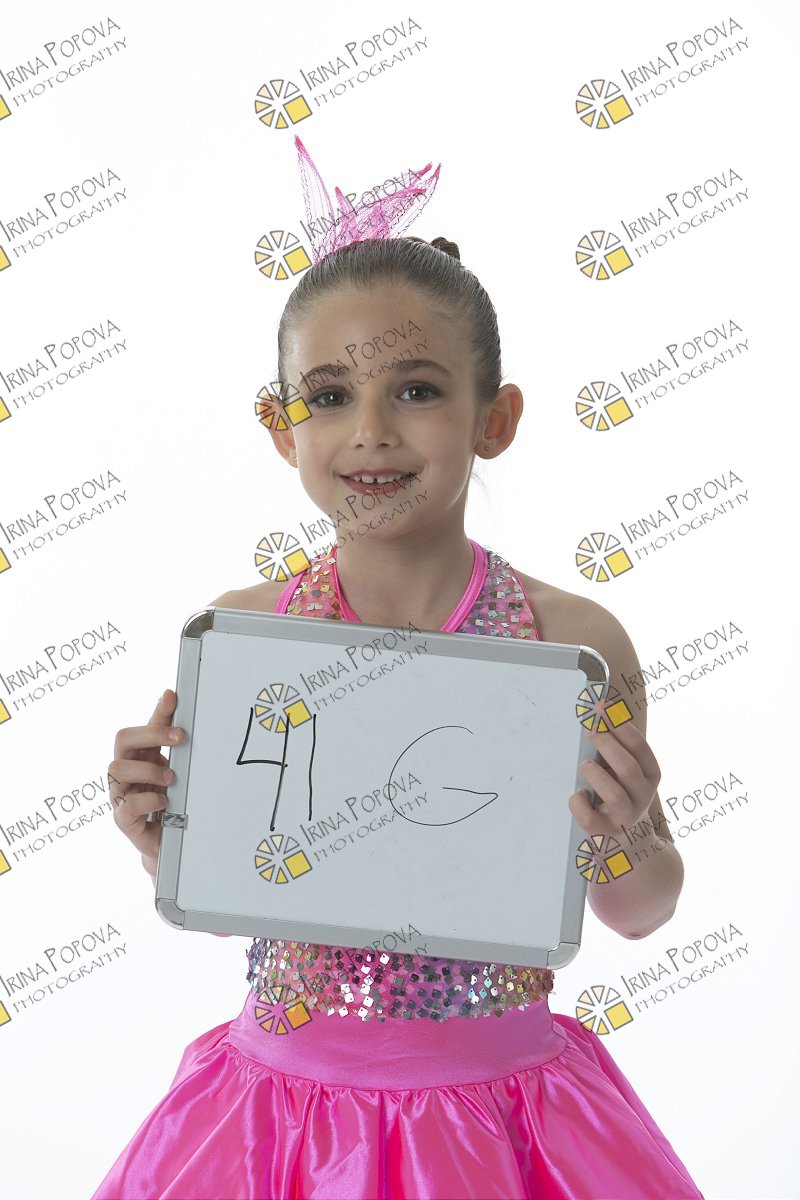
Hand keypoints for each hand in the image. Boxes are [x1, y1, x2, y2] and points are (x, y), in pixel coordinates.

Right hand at [109, 689, 183, 879]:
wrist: (168, 841)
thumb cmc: (169, 801)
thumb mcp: (176, 771)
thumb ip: (176, 747)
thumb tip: (186, 718)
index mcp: (140, 755)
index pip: (144, 726)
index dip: (157, 710)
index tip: (173, 697)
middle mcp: (125, 770)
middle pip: (123, 739)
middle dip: (151, 734)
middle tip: (179, 737)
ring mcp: (120, 793)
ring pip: (118, 768)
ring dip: (149, 769)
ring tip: (171, 778)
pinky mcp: (123, 818)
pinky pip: (126, 805)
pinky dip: (147, 800)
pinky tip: (163, 801)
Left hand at [568, 713, 659, 838]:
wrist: (628, 842)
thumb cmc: (620, 795)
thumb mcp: (624, 771)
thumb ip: (614, 748)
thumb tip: (594, 718)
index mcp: (650, 775)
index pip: (640, 747)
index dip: (620, 725)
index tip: (601, 708)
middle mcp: (642, 796)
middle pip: (627, 767)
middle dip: (607, 744)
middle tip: (591, 731)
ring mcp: (625, 817)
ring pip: (613, 794)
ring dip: (595, 774)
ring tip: (585, 766)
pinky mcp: (605, 833)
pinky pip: (589, 817)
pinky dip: (579, 802)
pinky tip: (579, 795)